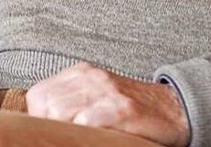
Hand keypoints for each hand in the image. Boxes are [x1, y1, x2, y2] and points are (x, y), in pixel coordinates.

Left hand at [26, 62, 189, 146]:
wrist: (172, 108)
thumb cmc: (128, 108)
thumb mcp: (96, 96)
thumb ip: (70, 102)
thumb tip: (40, 121)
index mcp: (81, 73)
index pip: (38, 95)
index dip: (39, 118)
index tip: (51, 130)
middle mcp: (92, 77)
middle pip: (47, 105)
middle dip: (50, 126)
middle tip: (66, 137)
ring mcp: (107, 92)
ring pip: (63, 112)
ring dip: (66, 130)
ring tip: (79, 137)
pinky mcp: (123, 109)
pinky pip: (89, 122)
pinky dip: (86, 133)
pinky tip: (96, 138)